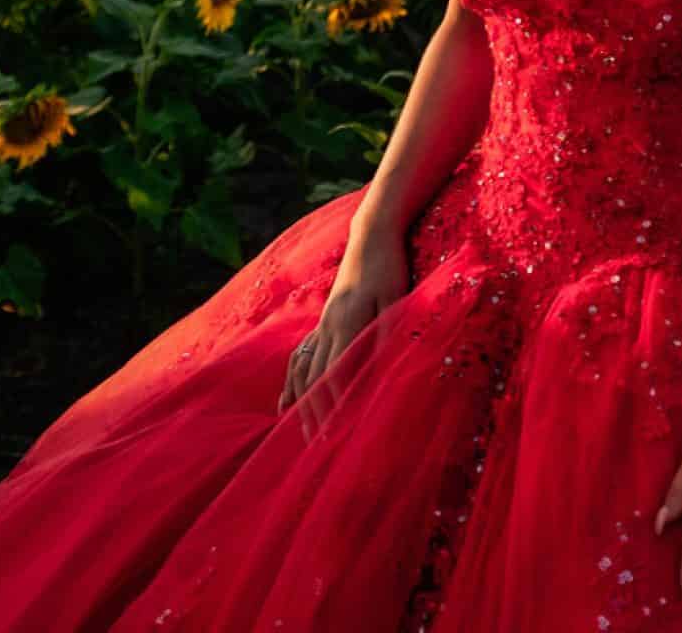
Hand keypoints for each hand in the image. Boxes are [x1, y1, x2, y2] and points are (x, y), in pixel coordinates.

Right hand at [278, 235, 408, 431]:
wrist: (372, 236)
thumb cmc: (389, 266)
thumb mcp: (395, 298)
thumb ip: (385, 333)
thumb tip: (378, 369)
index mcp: (345, 324)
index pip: (334, 377)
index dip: (332, 408)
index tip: (333, 435)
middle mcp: (327, 327)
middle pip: (314, 379)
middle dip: (313, 413)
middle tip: (315, 446)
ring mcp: (322, 323)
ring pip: (304, 369)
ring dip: (300, 401)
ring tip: (297, 429)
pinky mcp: (324, 319)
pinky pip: (301, 354)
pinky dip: (292, 379)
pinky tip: (286, 397)